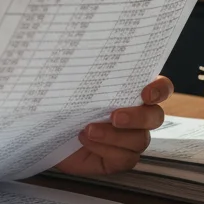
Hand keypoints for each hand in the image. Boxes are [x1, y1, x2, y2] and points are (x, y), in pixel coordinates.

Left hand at [53, 76, 173, 176]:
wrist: (42, 128)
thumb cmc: (57, 98)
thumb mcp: (67, 80)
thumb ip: (80, 67)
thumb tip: (75, 44)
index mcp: (129, 90)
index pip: (161, 87)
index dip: (160, 90)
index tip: (145, 93)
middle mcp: (135, 114)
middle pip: (155, 116)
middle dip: (138, 117)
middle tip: (115, 116)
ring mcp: (128, 138)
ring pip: (140, 140)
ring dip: (114, 136)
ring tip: (88, 129)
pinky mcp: (117, 158)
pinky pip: (125, 158)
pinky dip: (106, 150)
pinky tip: (86, 140)